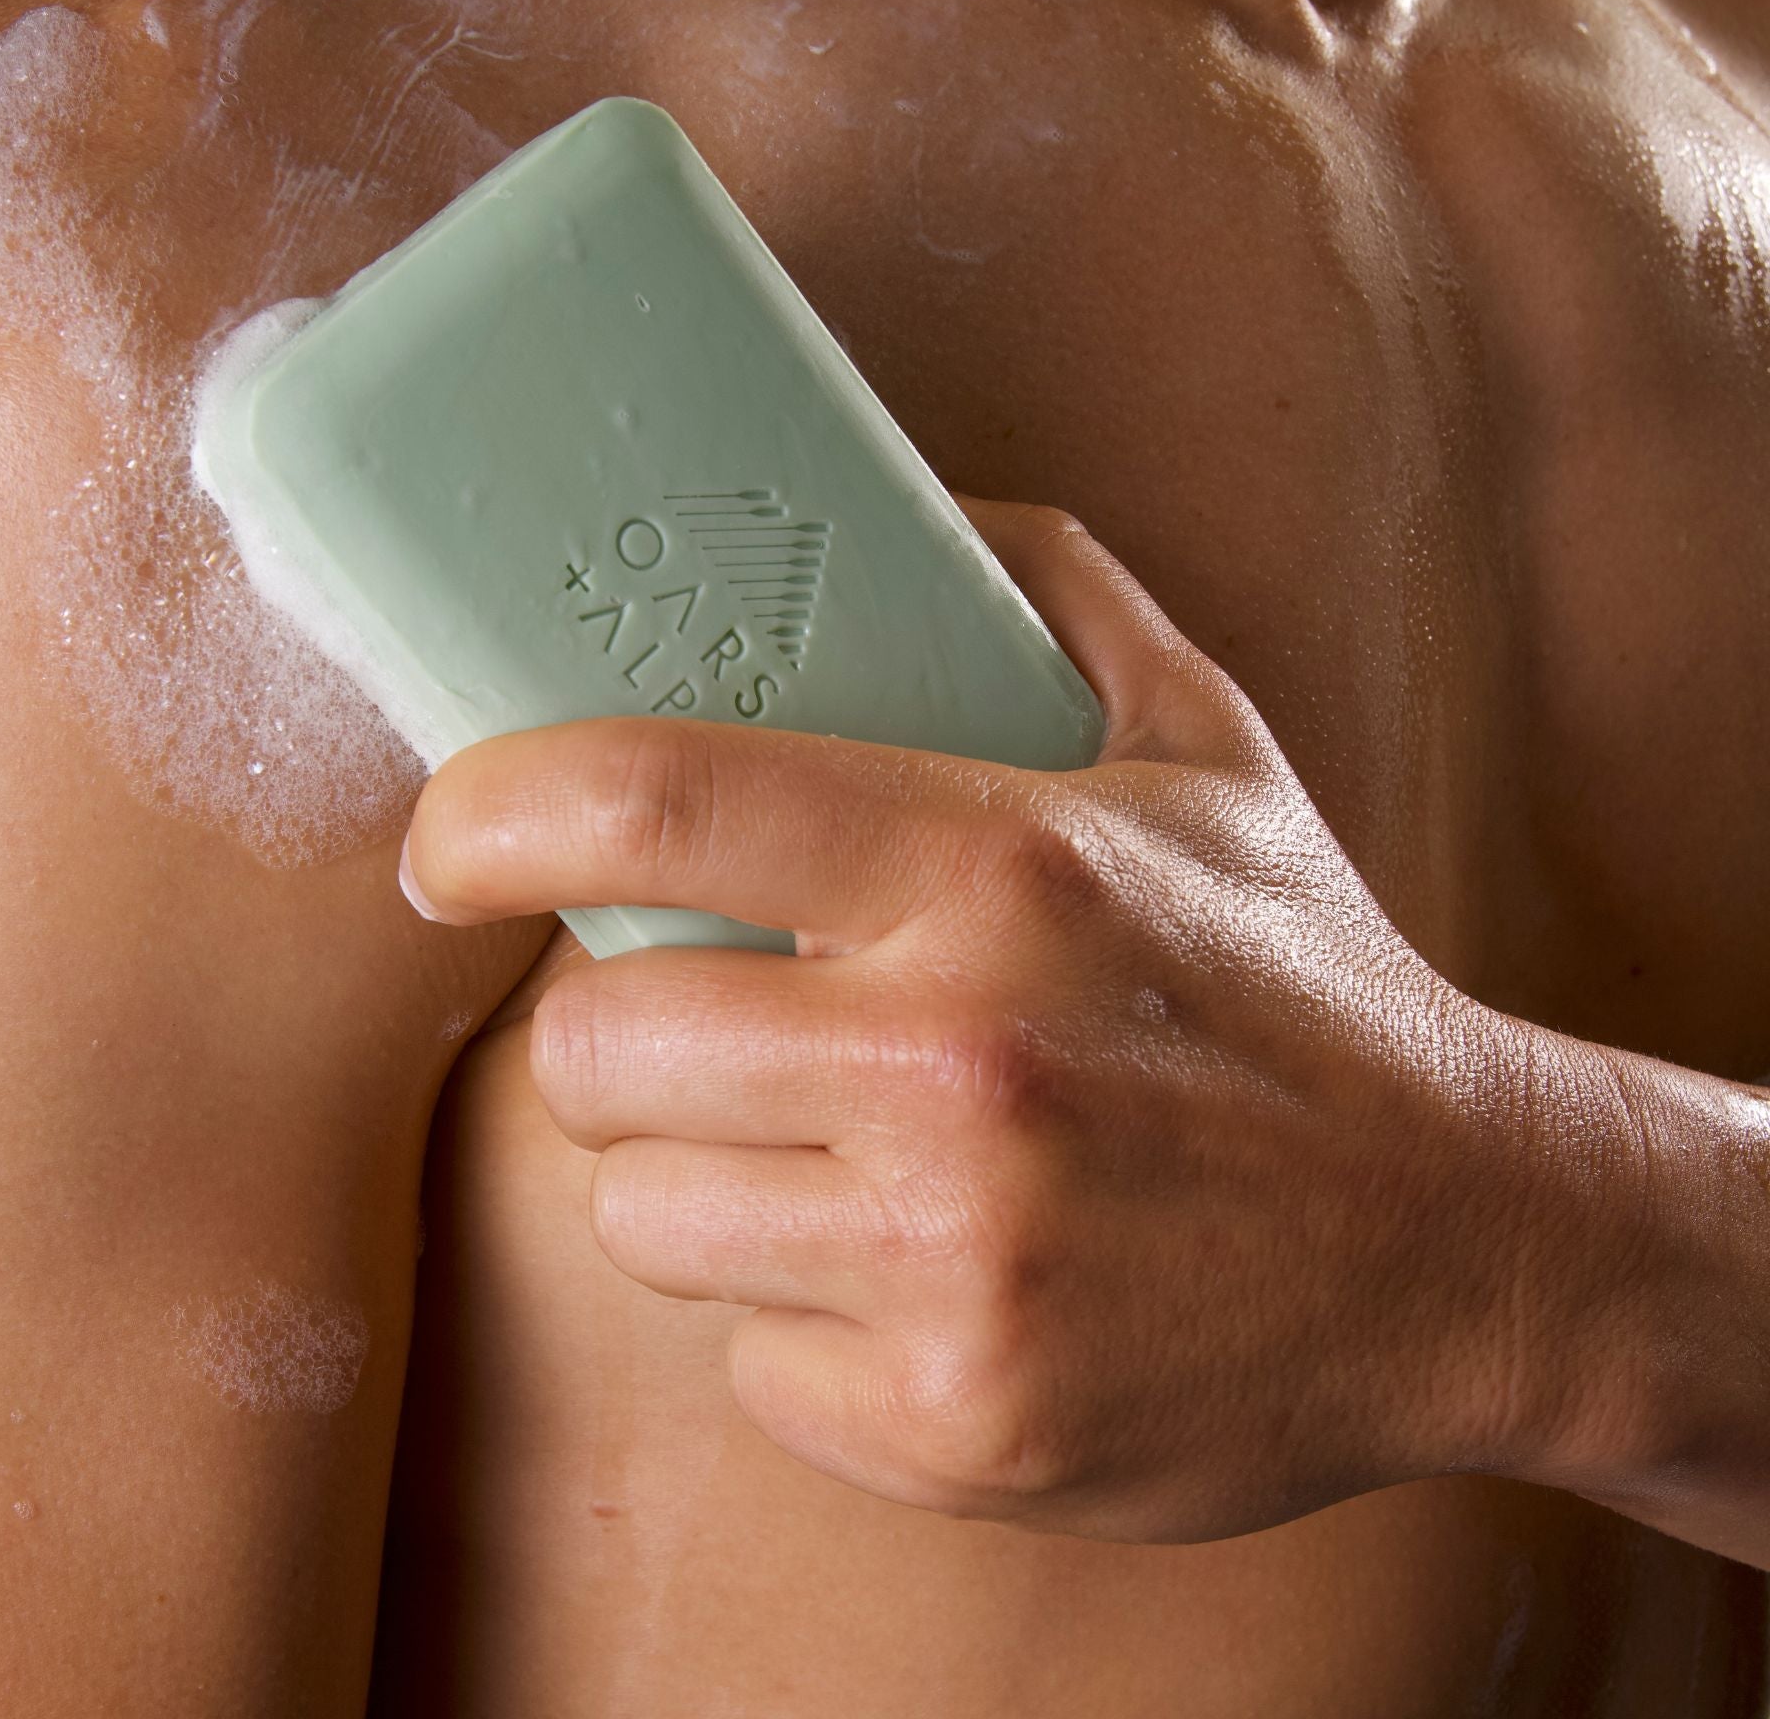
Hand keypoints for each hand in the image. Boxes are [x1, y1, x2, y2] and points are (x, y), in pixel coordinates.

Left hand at [400, 497, 1582, 1540]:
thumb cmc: (1302, 983)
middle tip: (697, 1018)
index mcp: (997, 866)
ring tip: (816, 1145)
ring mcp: (951, 1265)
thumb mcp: (1204, 746)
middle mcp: (958, 1065)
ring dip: (695, 1175)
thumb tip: (901, 498)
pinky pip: (746, 1359)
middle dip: (611, 1032)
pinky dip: (797, 1317)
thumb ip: (1047, 592)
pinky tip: (908, 1266)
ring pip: (643, 1214)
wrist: (1473, 1242)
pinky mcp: (957, 1424)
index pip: (649, 798)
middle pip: (595, 1048)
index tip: (449, 836)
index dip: (490, 810)